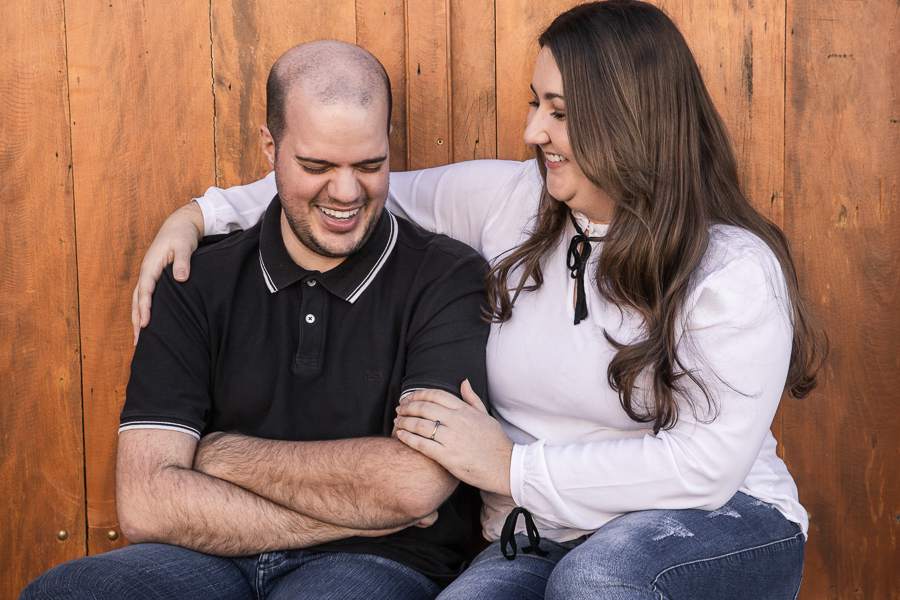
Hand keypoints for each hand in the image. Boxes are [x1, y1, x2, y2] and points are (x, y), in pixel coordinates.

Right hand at [132, 202, 204, 344]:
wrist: (179, 226)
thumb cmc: (182, 235)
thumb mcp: (184, 245)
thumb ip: (182, 261)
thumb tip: (180, 278)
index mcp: (151, 266)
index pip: (145, 292)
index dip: (144, 309)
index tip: (145, 324)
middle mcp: (146, 273)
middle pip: (136, 300)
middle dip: (136, 321)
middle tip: (137, 342)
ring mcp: (149, 276)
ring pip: (139, 301)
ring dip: (137, 318)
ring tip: (139, 340)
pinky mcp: (155, 278)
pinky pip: (146, 298)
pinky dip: (144, 311)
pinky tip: (148, 323)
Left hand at [395, 380, 512, 495]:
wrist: (506, 467)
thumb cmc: (496, 442)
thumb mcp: (485, 415)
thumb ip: (472, 398)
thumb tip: (464, 381)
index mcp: (465, 410)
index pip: (437, 395)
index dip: (419, 394)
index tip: (409, 397)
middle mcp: (458, 421)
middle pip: (425, 407)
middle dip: (407, 406)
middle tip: (399, 409)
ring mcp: (452, 439)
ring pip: (420, 425)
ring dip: (404, 421)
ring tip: (397, 421)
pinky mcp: (448, 456)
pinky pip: (422, 444)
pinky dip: (408, 438)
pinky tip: (400, 435)